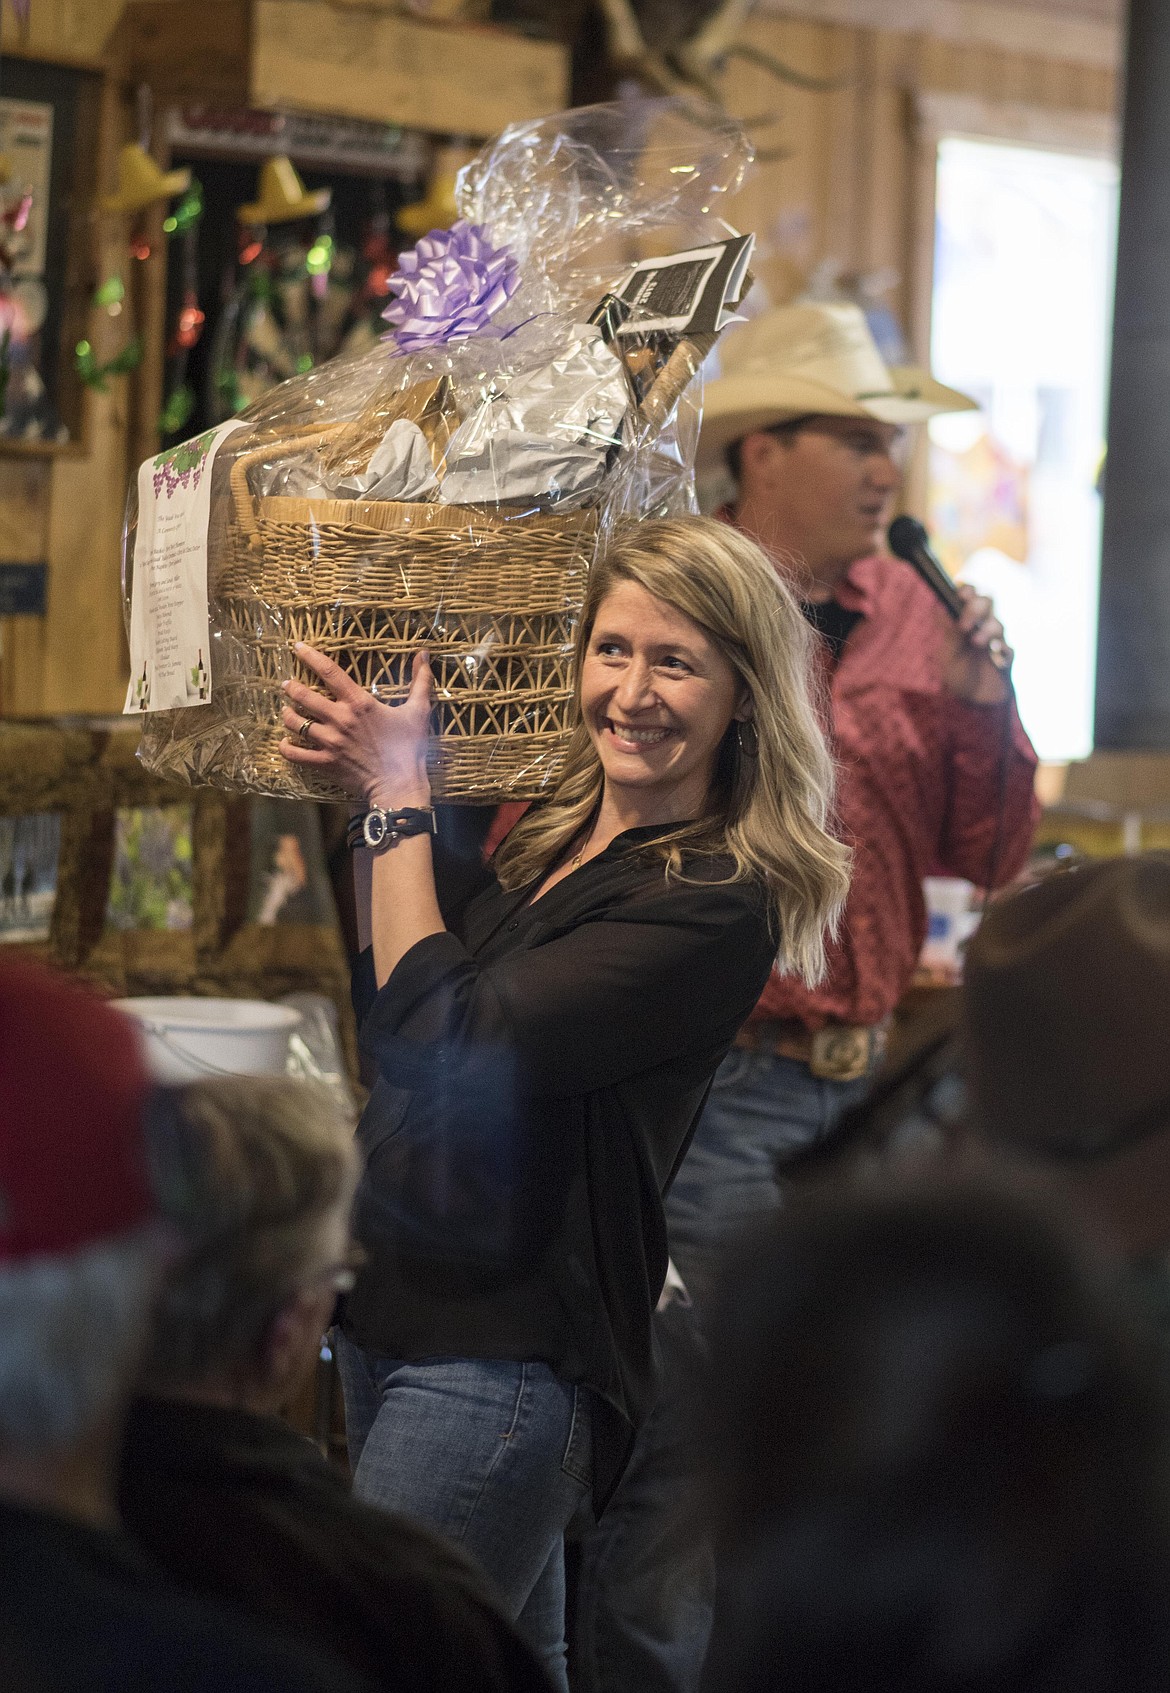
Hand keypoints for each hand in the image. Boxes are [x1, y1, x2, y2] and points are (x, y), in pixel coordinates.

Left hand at [279, 643, 432, 808]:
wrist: (400, 784)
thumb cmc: (410, 748)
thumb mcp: (419, 711)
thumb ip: (420, 681)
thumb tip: (425, 653)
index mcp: (359, 703)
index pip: (328, 672)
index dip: (310, 656)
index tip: (297, 647)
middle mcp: (340, 719)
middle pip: (304, 696)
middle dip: (291, 688)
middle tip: (286, 685)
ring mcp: (330, 742)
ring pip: (296, 723)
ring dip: (287, 716)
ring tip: (285, 712)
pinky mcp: (325, 763)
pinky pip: (295, 755)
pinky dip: (286, 748)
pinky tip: (285, 743)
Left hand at [942, 585, 1011, 703]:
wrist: (972, 702)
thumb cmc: (958, 673)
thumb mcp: (948, 654)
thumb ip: (950, 633)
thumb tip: (942, 608)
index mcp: (965, 620)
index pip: (970, 594)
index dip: (968, 590)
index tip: (961, 595)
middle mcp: (982, 625)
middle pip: (988, 601)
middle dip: (977, 607)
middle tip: (964, 624)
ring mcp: (996, 641)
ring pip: (999, 624)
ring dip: (988, 631)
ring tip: (976, 643)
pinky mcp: (1007, 659)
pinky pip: (1010, 650)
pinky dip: (1005, 652)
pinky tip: (998, 658)